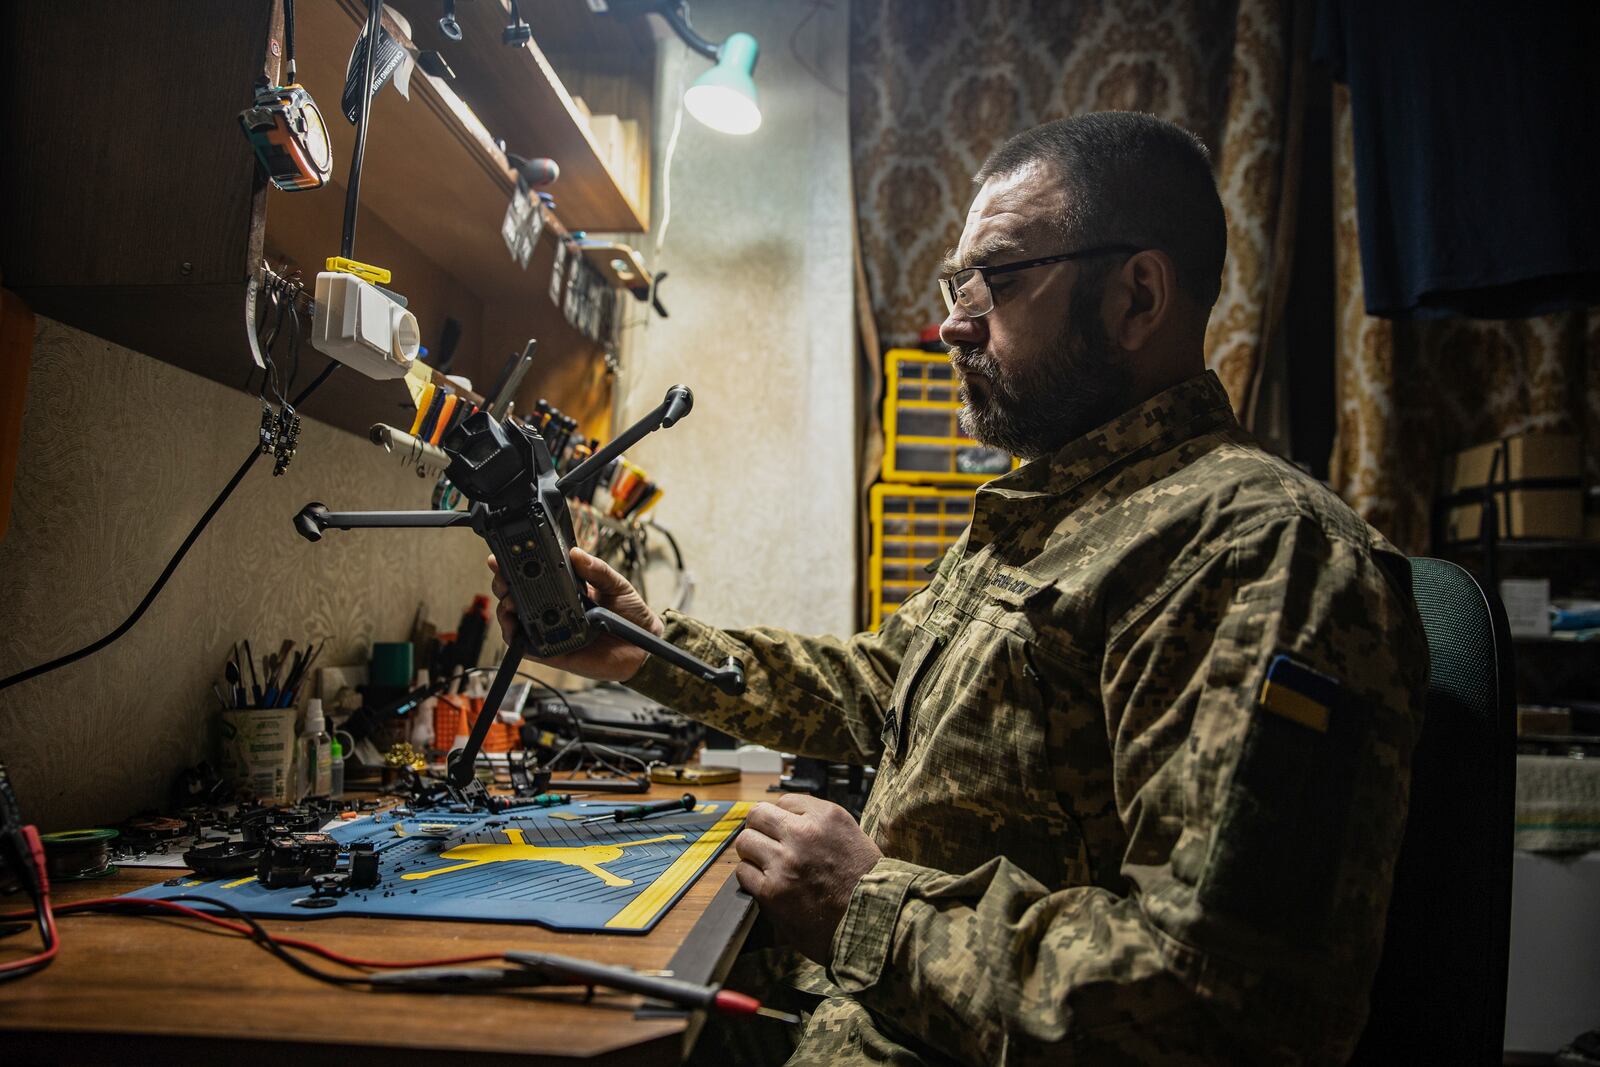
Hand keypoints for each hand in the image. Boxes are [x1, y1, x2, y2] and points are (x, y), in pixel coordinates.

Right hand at [487, 546, 663, 682]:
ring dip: (506, 610)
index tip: (503, 558)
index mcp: (566, 588)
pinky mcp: (552, 652)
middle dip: (503, 585)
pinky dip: (516, 639)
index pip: (535, 574)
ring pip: (516, 620)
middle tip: (504, 580)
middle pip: (517, 595)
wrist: (643, 649)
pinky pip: (528, 647)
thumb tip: (577, 553)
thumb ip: (597, 570)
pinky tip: (515, 629)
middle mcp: (554, 607)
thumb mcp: (616, 585)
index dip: (515, 565)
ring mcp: (551, 629)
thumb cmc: (630, 615)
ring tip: (509, 603)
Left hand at [733, 794, 882, 965]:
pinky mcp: (773, 890)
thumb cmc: (865, 883)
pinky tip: (767, 885)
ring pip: (745, 841)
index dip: (782, 818)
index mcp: (826, 816)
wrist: (872, 922)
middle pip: (758, 815)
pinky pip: (743, 872)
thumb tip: (786, 817)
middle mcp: (804, 833)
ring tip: (766, 867)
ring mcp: (786, 861)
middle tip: (767, 846)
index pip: (784, 801)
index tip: (784, 832)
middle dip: (760, 830)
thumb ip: (819, 823)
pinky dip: (751, 878)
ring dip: (753, 854)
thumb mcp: (850, 835)